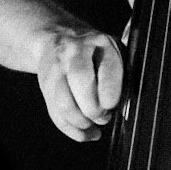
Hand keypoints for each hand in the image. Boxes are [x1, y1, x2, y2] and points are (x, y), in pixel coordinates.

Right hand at [35, 19, 123, 141]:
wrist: (57, 37)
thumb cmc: (95, 51)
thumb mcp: (113, 52)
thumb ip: (123, 74)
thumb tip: (125, 107)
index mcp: (100, 43)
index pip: (106, 69)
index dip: (110, 94)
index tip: (112, 105)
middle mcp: (75, 52)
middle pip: (81, 81)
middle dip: (94, 108)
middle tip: (103, 116)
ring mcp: (56, 69)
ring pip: (64, 103)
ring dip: (81, 123)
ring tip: (93, 126)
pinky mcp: (45, 85)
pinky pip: (55, 113)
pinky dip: (71, 129)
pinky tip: (84, 133)